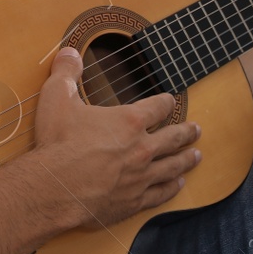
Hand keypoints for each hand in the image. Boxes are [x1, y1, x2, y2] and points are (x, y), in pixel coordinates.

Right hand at [29, 46, 200, 230]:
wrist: (55, 188)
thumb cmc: (57, 143)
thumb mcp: (56, 98)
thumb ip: (66, 72)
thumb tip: (69, 51)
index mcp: (128, 121)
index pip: (157, 107)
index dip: (165, 102)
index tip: (170, 101)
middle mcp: (142, 148)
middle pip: (173, 138)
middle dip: (186, 132)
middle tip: (197, 130)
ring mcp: (141, 177)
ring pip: (172, 166)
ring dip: (186, 160)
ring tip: (197, 156)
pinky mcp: (134, 201)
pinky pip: (160, 194)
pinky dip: (172, 188)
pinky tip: (178, 185)